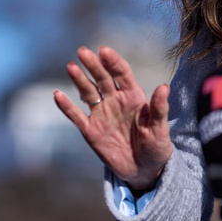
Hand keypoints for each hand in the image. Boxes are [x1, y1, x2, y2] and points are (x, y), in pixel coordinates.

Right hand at [54, 46, 172, 190]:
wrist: (144, 170)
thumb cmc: (156, 146)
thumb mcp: (160, 129)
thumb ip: (159, 109)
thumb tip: (163, 87)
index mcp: (134, 97)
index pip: (122, 74)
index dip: (113, 62)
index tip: (104, 50)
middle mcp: (115, 101)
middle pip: (103, 79)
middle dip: (93, 65)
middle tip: (83, 52)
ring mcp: (101, 114)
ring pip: (88, 92)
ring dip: (79, 80)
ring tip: (71, 66)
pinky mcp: (90, 130)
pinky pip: (76, 116)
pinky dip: (66, 106)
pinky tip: (57, 95)